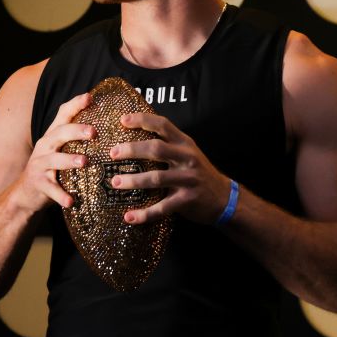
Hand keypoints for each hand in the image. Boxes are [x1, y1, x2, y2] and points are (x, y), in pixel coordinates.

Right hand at [10, 92, 94, 212]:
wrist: (27, 193)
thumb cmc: (52, 168)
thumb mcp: (60, 150)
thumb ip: (76, 139)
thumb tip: (106, 126)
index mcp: (53, 135)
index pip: (63, 115)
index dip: (75, 104)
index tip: (90, 97)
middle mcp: (45, 146)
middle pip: (59, 133)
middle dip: (76, 131)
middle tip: (93, 132)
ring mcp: (40, 165)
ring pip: (54, 160)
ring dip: (69, 160)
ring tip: (84, 162)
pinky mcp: (38, 183)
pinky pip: (50, 189)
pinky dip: (60, 195)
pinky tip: (71, 201)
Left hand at [107, 112, 231, 225]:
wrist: (224, 198)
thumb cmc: (198, 173)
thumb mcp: (188, 153)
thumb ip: (168, 145)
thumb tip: (135, 137)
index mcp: (185, 143)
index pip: (163, 125)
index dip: (143, 120)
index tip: (123, 119)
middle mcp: (187, 158)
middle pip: (156, 149)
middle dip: (131, 150)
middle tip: (112, 154)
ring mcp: (188, 179)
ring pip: (156, 178)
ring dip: (133, 181)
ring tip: (115, 182)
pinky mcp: (187, 200)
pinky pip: (162, 208)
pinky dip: (144, 214)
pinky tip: (129, 216)